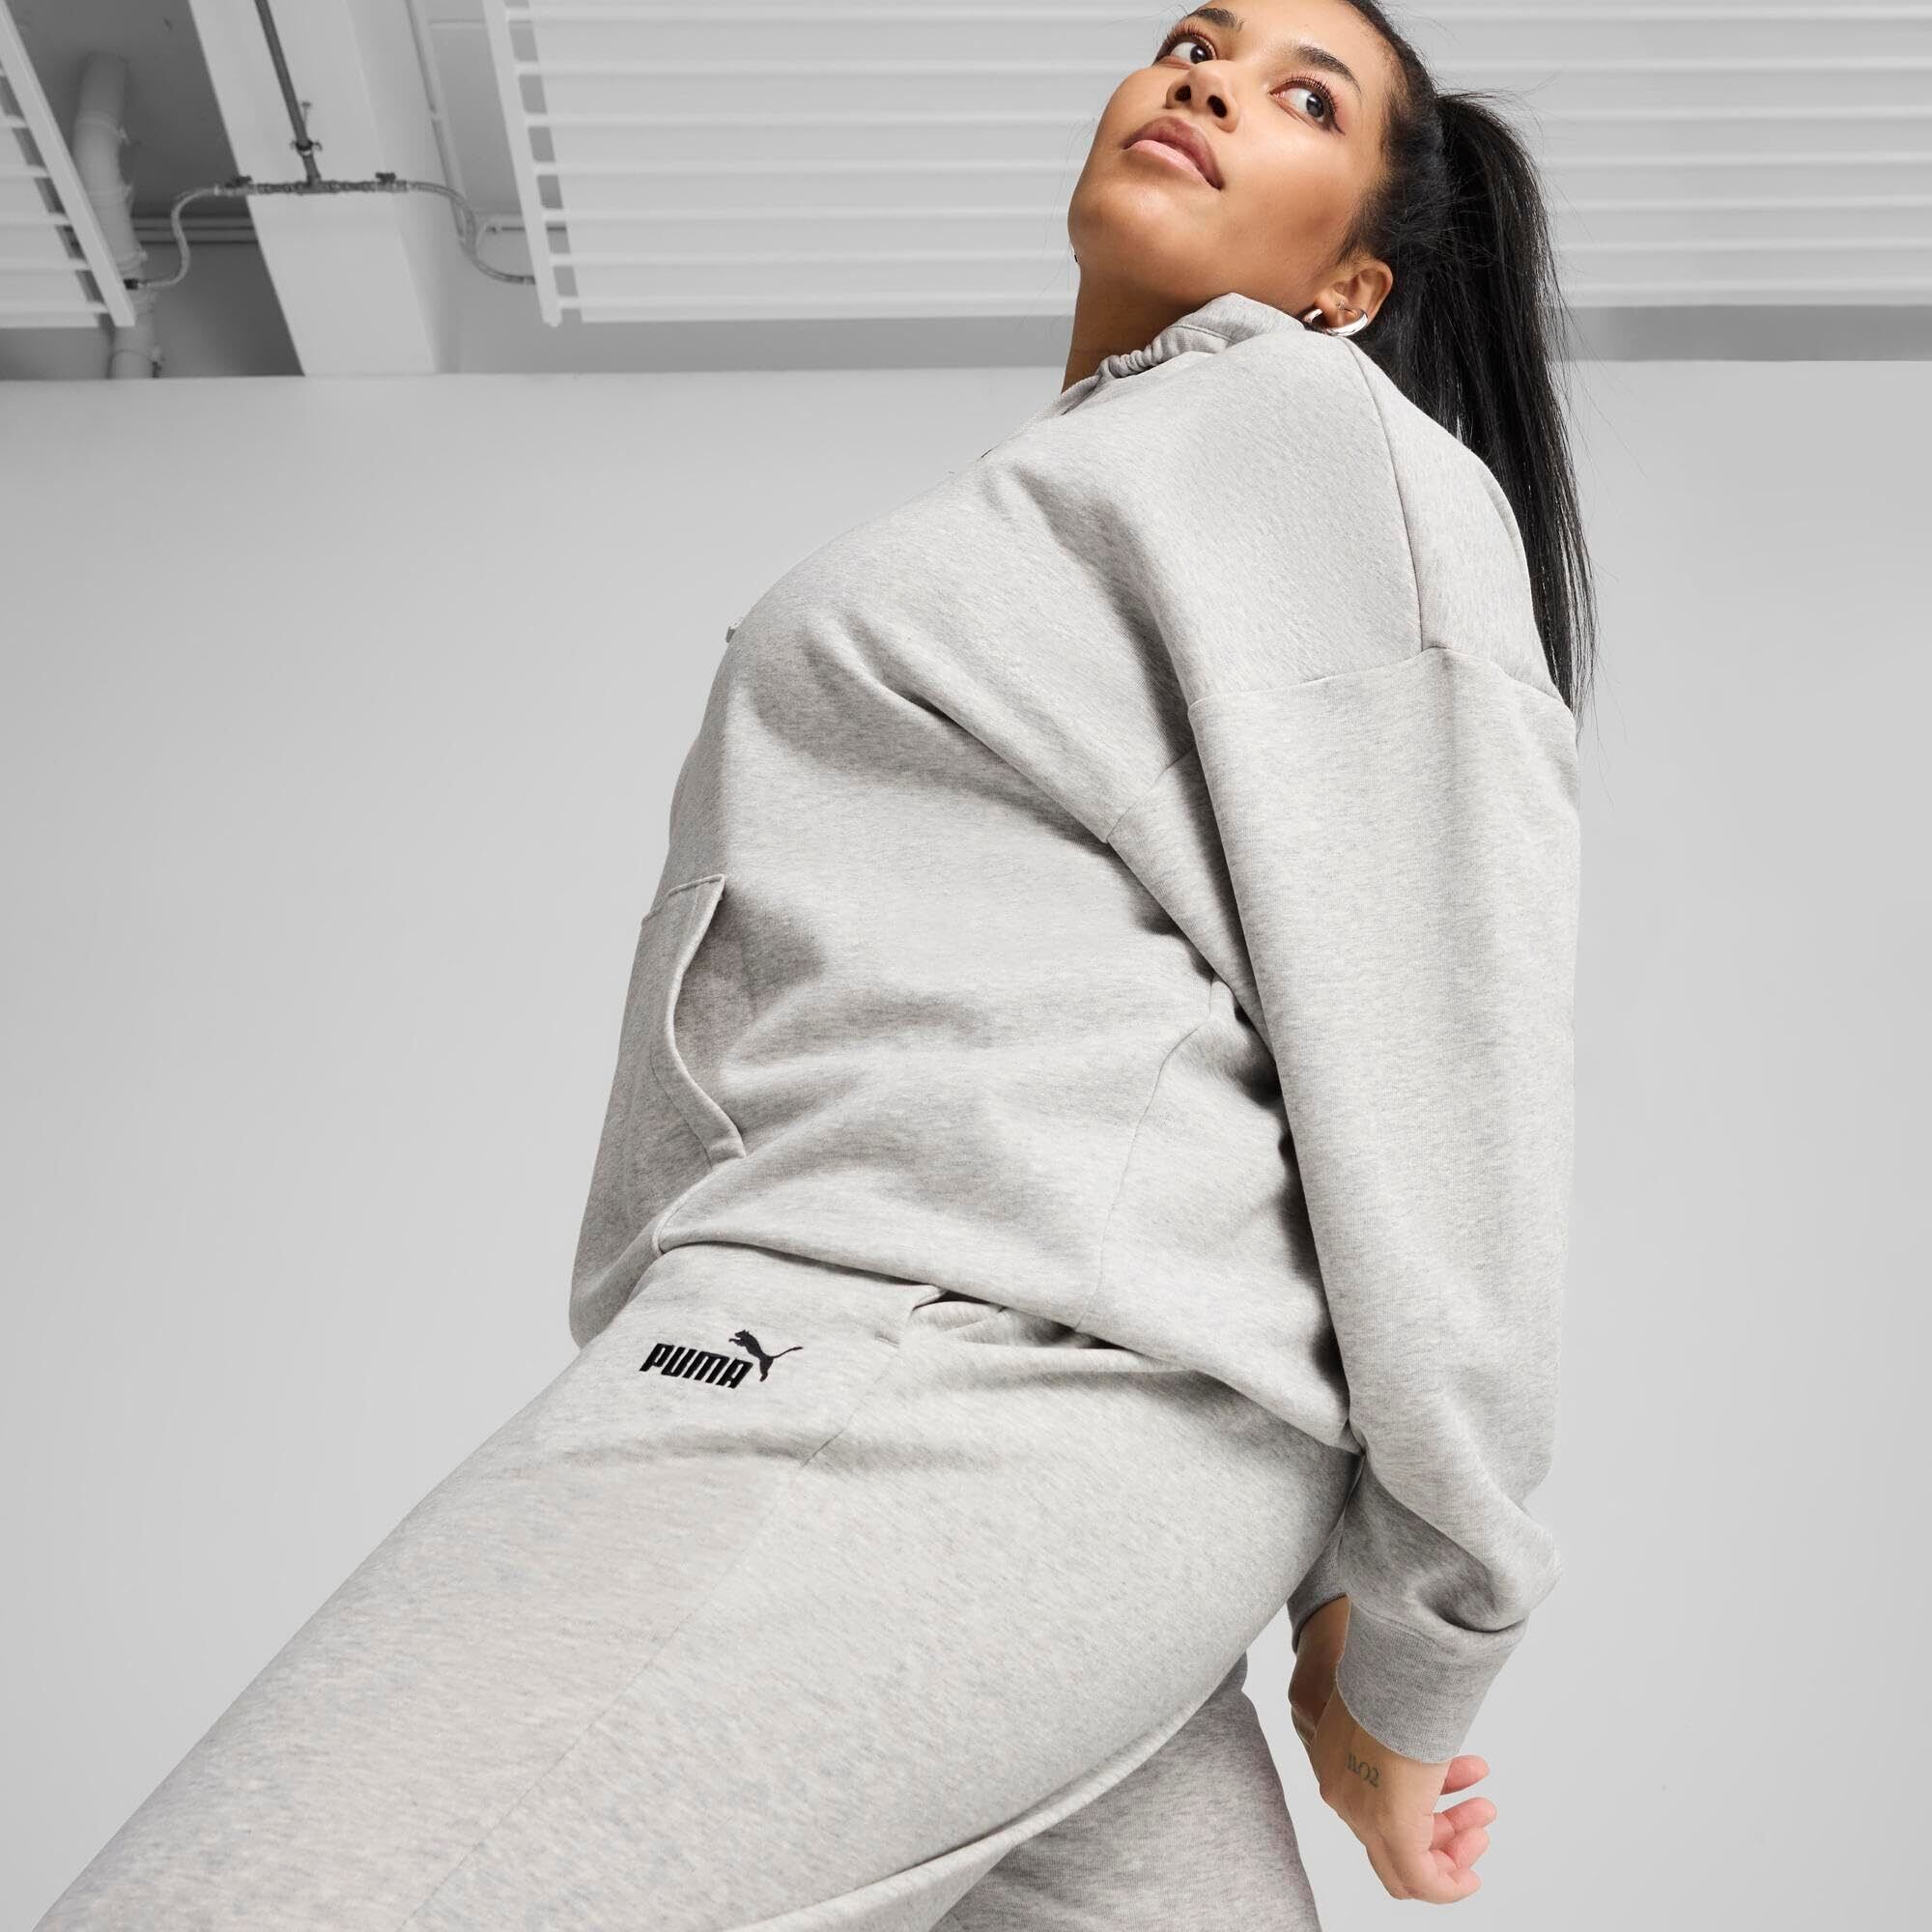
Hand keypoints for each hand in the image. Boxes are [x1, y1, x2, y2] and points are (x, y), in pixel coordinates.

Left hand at [1289, 1598, 1498, 1902]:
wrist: (1396, 1662)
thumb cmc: (1399, 1671)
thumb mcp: (1393, 1702)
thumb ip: (1396, 1725)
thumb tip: (1422, 1709)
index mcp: (1333, 1760)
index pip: (1367, 1808)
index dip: (1415, 1806)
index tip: (1456, 1791)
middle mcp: (1342, 1793)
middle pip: (1390, 1842)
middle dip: (1443, 1831)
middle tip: (1481, 1813)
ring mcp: (1364, 1813)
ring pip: (1408, 1864)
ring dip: (1453, 1846)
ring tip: (1486, 1816)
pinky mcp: (1392, 1826)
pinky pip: (1422, 1880)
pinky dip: (1448, 1884)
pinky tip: (1472, 1873)